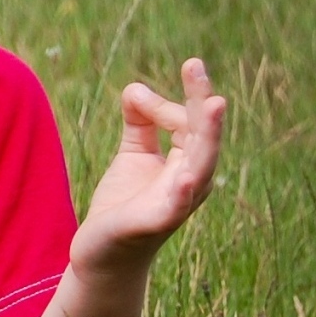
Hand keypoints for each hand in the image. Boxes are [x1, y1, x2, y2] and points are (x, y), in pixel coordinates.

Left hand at [73, 58, 227, 271]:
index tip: (141, 92)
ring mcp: (178, 203)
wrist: (102, 251)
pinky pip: (175, 206)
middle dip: (202, 102)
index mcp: (189, 162)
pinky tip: (186, 178)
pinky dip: (183, 191)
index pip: (191, 121)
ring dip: (208, 135)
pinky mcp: (156, 223)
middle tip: (195, 66)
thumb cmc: (124, 203)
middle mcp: (192, 180)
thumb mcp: (134, 154)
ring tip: (213, 105)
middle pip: (204, 136)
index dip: (169, 102)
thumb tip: (136, 88)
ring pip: (200, 164)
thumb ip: (139, 121)